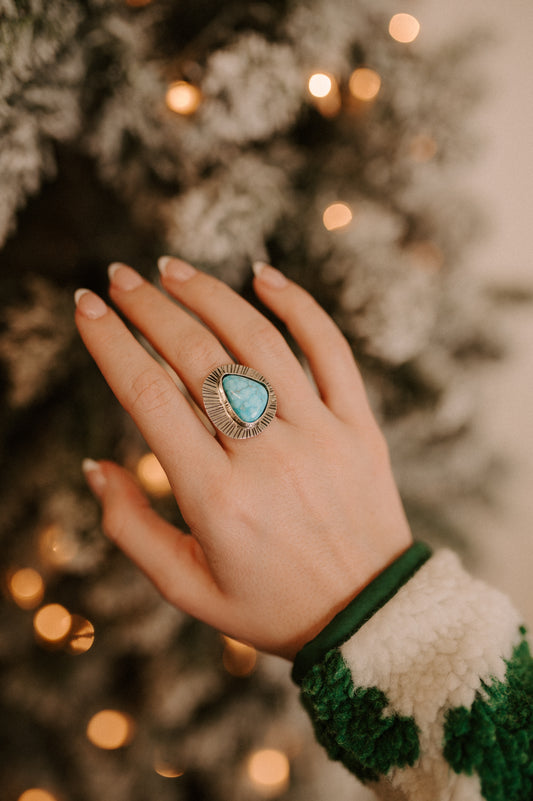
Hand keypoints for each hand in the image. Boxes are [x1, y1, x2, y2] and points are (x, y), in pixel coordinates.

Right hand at [75, 259, 411, 659]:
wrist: (367, 617)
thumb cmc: (269, 605)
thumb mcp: (186, 586)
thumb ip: (130, 527)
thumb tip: (94, 463)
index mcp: (216, 499)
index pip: (148, 397)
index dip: (110, 342)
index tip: (86, 308)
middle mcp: (267, 458)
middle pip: (197, 358)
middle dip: (149, 308)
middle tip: (119, 277)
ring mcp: (321, 436)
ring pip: (258, 342)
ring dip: (210, 295)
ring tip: (172, 269)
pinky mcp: (359, 426)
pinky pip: (331, 350)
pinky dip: (298, 306)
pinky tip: (263, 275)